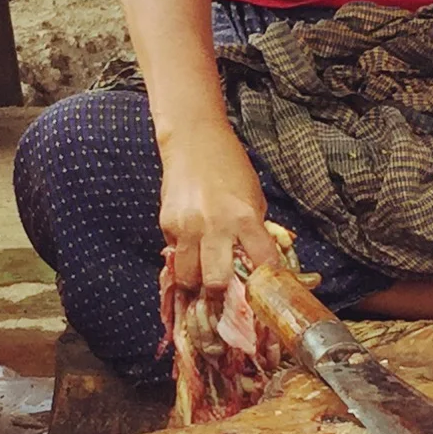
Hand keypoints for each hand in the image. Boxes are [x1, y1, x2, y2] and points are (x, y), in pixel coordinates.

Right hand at [159, 125, 279, 294]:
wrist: (193, 141)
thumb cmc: (229, 166)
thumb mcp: (253, 196)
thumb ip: (255, 230)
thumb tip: (258, 261)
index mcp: (244, 218)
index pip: (262, 262)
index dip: (265, 282)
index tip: (266, 292)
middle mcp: (214, 226)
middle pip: (216, 281)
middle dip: (222, 292)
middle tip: (226, 292)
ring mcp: (187, 228)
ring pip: (188, 277)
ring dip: (197, 283)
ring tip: (203, 280)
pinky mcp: (167, 225)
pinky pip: (175, 256)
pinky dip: (183, 261)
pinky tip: (191, 253)